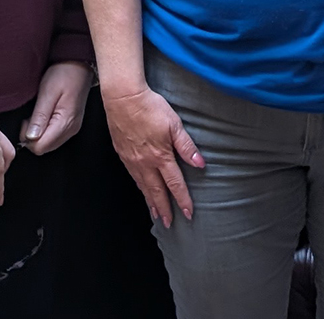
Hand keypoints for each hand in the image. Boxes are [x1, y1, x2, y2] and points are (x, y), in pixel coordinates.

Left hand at [21, 61, 91, 156]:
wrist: (79, 63)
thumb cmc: (64, 74)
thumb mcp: (47, 92)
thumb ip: (39, 117)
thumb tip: (30, 138)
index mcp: (66, 122)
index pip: (40, 147)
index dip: (28, 138)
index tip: (26, 121)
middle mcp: (72, 129)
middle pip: (44, 149)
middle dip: (32, 137)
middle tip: (31, 117)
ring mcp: (73, 127)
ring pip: (48, 144)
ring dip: (39, 133)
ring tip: (38, 114)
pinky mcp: (72, 124)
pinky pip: (54, 137)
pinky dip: (45, 130)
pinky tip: (45, 116)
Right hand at [100, 83, 205, 227]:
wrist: (123, 98)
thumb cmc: (151, 107)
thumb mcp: (174, 124)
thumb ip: (186, 145)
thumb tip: (200, 164)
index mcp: (160, 156)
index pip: (174, 183)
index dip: (182, 199)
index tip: (188, 213)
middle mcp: (144, 162)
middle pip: (156, 191)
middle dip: (164, 208)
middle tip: (168, 223)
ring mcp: (132, 160)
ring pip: (143, 186)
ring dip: (151, 201)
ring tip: (156, 214)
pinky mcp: (123, 154)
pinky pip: (133, 177)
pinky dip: (140, 188)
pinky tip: (143, 190)